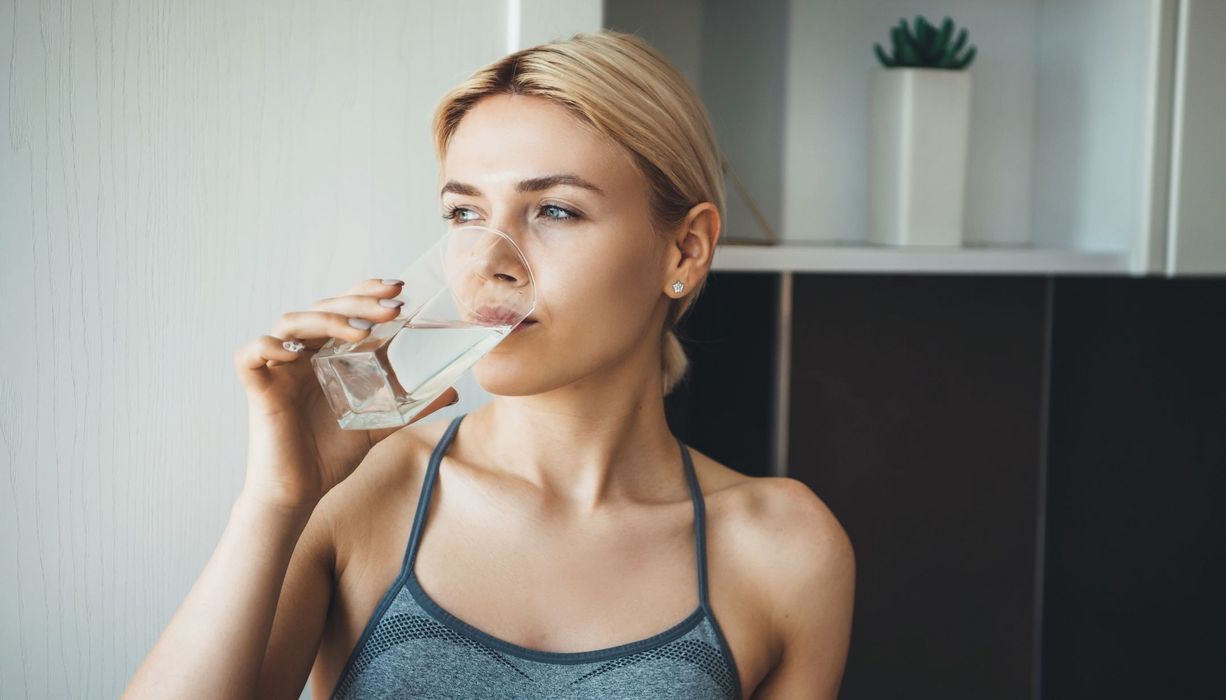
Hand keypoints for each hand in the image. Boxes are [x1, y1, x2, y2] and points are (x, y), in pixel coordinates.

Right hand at [232, 278, 457, 508]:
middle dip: (357, 302)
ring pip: (290, 322)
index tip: (399, 289)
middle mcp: (301, 354)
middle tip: (392, 307)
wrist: (300, 491)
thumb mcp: (378, 424)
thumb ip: (410, 407)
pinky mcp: (257, 388)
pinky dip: (268, 345)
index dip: (366, 291)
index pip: (344, 308)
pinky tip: (295, 353)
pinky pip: (250, 354)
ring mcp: (278, 368)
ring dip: (326, 319)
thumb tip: (453, 393)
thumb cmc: (330, 454)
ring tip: (360, 332)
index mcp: (326, 354)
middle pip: (322, 308)